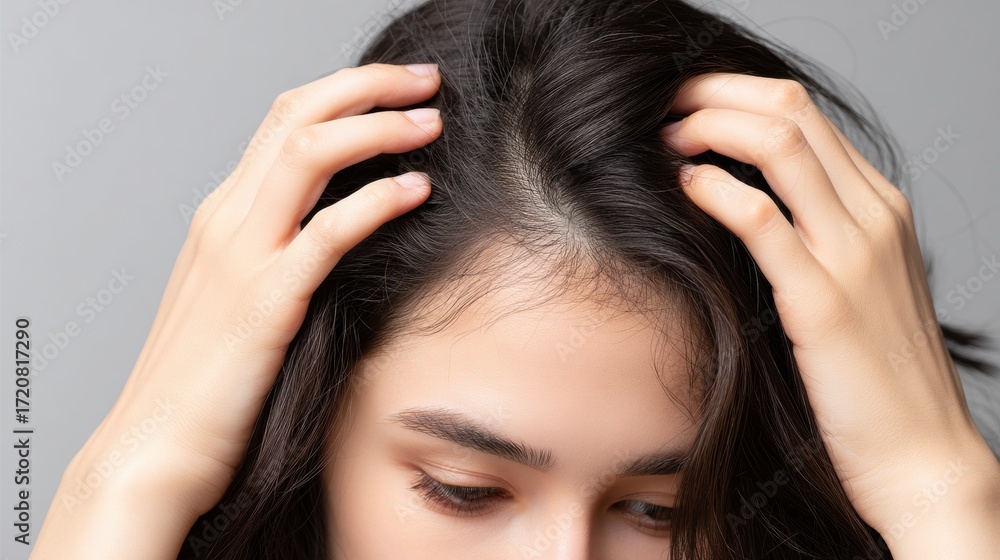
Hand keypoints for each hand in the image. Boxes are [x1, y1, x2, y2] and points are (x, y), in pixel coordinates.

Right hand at [32, 62, 442, 558]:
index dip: (342, 92)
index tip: (396, 90)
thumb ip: (277, 255)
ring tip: (430, 121)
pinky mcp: (263, 302)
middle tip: (425, 82)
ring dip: (377, 127)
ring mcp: (240, 257)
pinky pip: (327, 233)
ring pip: (308, 154)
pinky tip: (416, 189)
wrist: (153, 449)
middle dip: (366, 86)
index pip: (282, 122)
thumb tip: (340, 229)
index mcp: (223, 216)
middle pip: (296, 117)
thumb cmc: (205, 382)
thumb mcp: (239, 298)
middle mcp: (226, 221)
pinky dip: (376, 201)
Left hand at [661, 73, 999, 555]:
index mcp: (879, 207)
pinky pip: (762, 220)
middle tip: (662, 106)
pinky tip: (683, 188)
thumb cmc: (875, 379)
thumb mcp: (851, 288)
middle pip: (790, 110)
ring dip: (709, 127)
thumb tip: (736, 202)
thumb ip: (811, 239)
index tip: (685, 104)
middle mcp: (874, 215)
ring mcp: (854, 254)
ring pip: (780, 145)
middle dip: (714, 93)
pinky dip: (714, 192)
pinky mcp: (825, 301)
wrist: (921, 457)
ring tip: (664, 139)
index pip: (805, 114)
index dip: (736, 95)